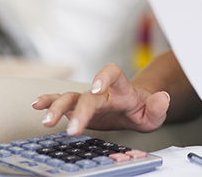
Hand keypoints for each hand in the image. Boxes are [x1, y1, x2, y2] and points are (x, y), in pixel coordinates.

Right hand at [31, 63, 170, 134]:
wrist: (135, 108)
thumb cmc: (143, 108)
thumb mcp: (156, 112)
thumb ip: (158, 106)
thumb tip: (163, 98)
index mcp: (122, 89)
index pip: (113, 73)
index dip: (103, 77)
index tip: (96, 89)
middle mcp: (102, 91)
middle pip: (87, 95)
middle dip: (78, 110)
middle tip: (72, 127)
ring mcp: (89, 98)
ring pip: (70, 97)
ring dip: (56, 107)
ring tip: (45, 119)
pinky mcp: (80, 107)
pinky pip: (62, 102)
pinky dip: (49, 103)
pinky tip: (38, 106)